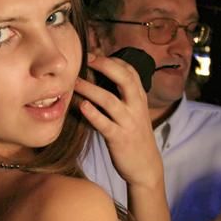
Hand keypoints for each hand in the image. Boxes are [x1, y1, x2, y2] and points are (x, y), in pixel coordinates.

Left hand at [74, 54, 162, 190]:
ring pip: (110, 100)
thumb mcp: (135, 113)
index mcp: (140, 99)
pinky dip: (93, 114)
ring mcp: (128, 123)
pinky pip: (104, 124)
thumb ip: (123, 97)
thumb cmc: (135, 138)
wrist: (145, 167)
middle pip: (124, 78)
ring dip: (91, 89)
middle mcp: (136, 107)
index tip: (95, 54)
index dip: (113, 60)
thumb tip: (101, 80)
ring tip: (74, 82)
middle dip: (105, 65)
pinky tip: (81, 106)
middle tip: (87, 59)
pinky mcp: (119, 138)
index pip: (130, 71)